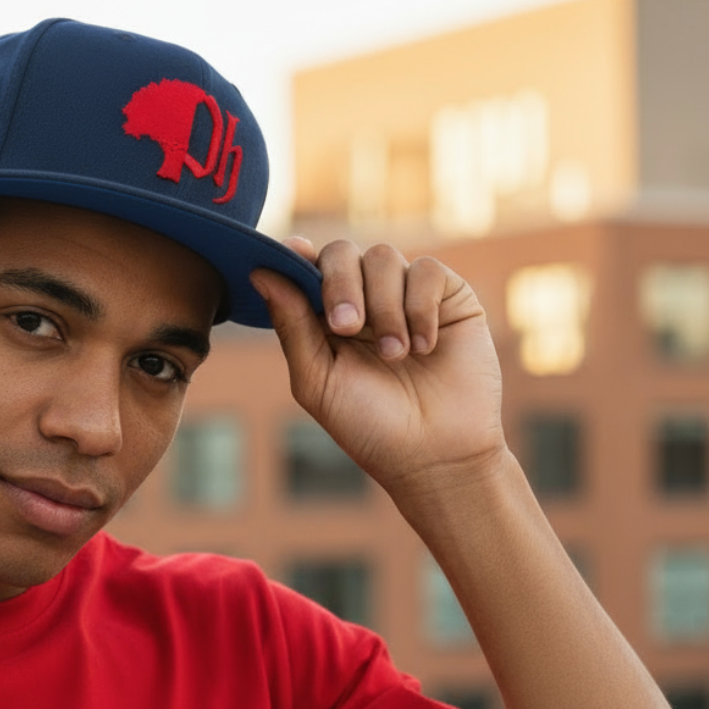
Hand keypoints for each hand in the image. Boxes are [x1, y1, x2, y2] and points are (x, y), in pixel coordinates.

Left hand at [251, 239, 505, 496]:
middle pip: (342, 253)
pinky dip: (420, 308)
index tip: (292, 255)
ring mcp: (405, 295)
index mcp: (324, 318)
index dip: (295, 257)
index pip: (306, 268)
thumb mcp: (318, 381)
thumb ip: (291, 326)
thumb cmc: (369, 426)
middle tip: (346, 326)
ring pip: (384, 258)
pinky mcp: (448, 297)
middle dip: (340, 284)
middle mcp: (364, 300)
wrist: (435, 454)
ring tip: (394, 356)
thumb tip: (261, 272)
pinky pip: (426, 271)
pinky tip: (424, 349)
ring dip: (384, 308)